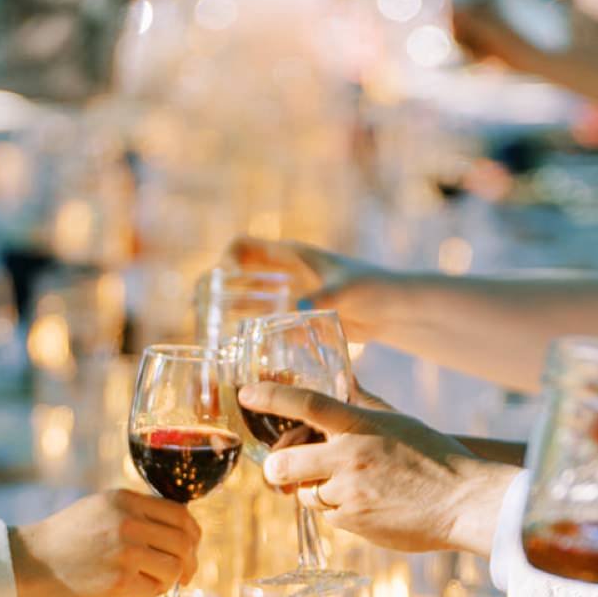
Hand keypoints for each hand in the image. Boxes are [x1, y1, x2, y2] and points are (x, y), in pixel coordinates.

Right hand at [9, 491, 199, 596]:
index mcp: (125, 500)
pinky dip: (148, 594)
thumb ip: (135, 513)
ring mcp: (126, 552)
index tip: (191, 549)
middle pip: (184, 543)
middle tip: (185, 576)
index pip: (180, 514)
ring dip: (168, 580)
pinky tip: (129, 592)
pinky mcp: (120, 582)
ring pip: (174, 569)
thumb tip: (178, 531)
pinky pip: (154, 590)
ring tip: (148, 583)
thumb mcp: (99, 509)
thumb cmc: (64, 540)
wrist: (29, 564)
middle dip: (189, 562)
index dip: (192, 535)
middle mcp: (128, 522)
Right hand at [224, 239, 392, 339]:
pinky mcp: (298, 319)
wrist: (395, 310)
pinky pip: (266, 322)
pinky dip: (251, 331)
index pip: (243, 247)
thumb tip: (295, 308)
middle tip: (202, 313)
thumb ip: (322, 297)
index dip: (225, 260)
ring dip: (231, 312)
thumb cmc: (375, 290)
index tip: (220, 282)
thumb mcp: (346, 290)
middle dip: (219, 290)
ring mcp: (290, 296)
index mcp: (292, 255)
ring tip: (211, 332)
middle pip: (240, 275)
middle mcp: (286, 273)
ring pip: (250, 300)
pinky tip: (239, 350)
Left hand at [240, 382, 512, 554]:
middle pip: (284, 463)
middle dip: (278, 469)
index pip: (307, 403)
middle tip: (284, 470)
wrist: (464, 504)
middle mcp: (349, 456)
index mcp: (360, 425)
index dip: (272, 396)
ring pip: (305, 493)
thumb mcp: (399, 421)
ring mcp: (348, 492)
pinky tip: (367, 506)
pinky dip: (338, 511)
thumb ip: (364, 402)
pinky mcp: (352, 522)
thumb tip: (343, 378)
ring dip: (315, 491)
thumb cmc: (436, 458)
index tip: (246, 393)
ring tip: (350, 488)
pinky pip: (327, 516)